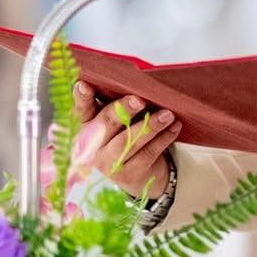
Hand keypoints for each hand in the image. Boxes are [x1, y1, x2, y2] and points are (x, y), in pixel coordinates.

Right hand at [70, 83, 181, 199]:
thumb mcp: (118, 121)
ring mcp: (109, 163)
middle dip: (122, 110)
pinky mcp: (129, 174)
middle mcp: (92, 146)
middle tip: (139, 100)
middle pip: (106, 124)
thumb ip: (118, 105)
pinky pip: (148, 153)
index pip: (82, 109)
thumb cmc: (126, 137)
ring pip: (129, 141)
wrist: (138, 173)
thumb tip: (135, 81)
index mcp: (87, 126)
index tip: (83, 84)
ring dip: (150, 126)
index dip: (81, 98)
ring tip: (167, 114)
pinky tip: (174, 127)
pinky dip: (163, 138)